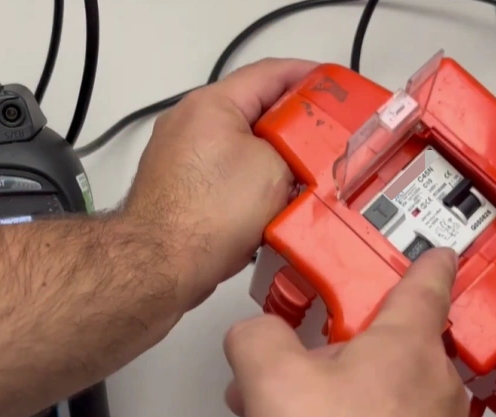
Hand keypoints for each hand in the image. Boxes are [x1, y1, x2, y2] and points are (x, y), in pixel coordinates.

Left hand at [124, 58, 316, 309]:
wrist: (162, 264)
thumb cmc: (204, 216)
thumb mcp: (275, 169)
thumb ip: (296, 148)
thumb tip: (308, 150)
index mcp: (211, 104)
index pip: (269, 73)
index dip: (307, 76)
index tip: (332, 88)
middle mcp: (189, 124)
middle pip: (254, 111)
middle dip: (294, 125)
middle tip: (326, 136)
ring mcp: (182, 158)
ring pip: (242, 148)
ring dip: (274, 161)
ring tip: (305, 176)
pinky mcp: (181, 189)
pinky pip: (227, 177)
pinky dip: (253, 185)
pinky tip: (275, 205)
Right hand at [223, 248, 474, 416]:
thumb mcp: (274, 381)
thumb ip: (259, 336)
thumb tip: (254, 333)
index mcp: (407, 347)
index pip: (426, 283)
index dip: (428, 261)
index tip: (438, 253)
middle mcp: (437, 387)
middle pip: (393, 345)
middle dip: (345, 351)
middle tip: (306, 361)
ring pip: (391, 393)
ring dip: (347, 397)